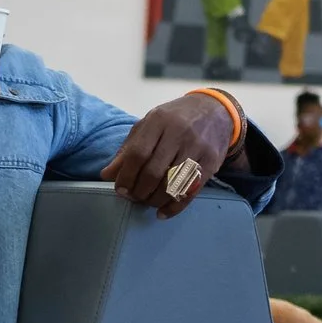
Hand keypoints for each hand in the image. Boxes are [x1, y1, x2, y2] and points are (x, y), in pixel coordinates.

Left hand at [102, 92, 231, 217]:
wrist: (215, 110)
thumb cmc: (174, 119)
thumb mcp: (148, 125)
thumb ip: (128, 149)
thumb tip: (106, 175)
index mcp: (159, 121)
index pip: (137, 154)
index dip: (126, 176)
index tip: (120, 189)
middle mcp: (179, 133)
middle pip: (154, 172)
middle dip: (139, 191)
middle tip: (134, 197)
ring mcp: (198, 148)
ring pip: (172, 185)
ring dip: (155, 200)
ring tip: (147, 201)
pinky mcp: (212, 162)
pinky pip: (190, 192)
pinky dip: (174, 207)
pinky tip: (162, 212)